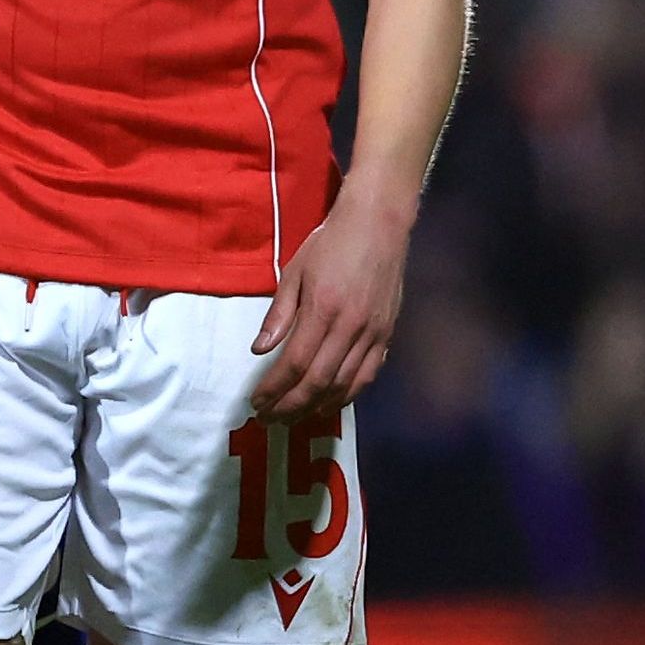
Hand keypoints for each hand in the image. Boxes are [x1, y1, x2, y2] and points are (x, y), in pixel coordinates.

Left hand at [245, 193, 405, 422]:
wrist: (379, 225)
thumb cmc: (331, 245)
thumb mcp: (294, 273)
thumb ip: (279, 314)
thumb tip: (260, 350)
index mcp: (323, 310)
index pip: (294, 363)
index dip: (274, 388)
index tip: (257, 402)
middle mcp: (351, 328)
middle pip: (318, 381)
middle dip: (291, 405)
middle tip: (270, 419)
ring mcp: (374, 333)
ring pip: (345, 384)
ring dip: (318, 406)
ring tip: (295, 418)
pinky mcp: (388, 334)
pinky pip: (368, 374)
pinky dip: (348, 394)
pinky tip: (330, 402)